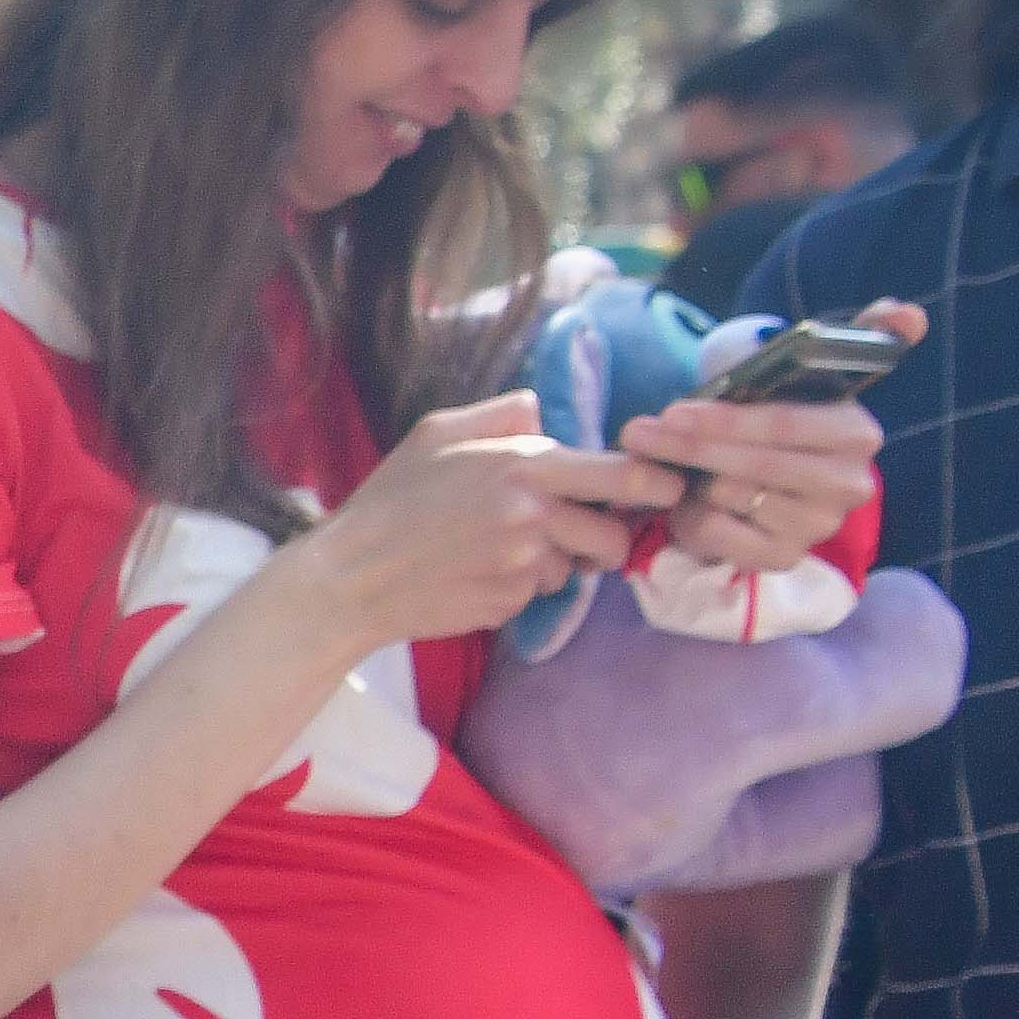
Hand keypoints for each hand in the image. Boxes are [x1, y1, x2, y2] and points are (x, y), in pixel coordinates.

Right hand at [309, 392, 661, 651]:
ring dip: (556, 564)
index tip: (669, 487)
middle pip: (611, 536)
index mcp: (522, 466)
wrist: (348, 579)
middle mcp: (532, 518)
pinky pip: (536, 595)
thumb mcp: (436, 433)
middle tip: (584, 536)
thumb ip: (503, 414)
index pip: (622, 476)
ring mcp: (522, 567)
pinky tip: (476, 576)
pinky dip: (518, 588)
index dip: (657, 483)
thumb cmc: (390, 499)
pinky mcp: (509, 606)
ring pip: (574, 569)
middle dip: (606, 538)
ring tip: (506, 553)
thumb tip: (546, 413)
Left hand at [614, 314, 908, 588]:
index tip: (672, 411)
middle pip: (752, 465)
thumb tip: (908, 314)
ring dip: (690, 479)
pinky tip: (688, 499)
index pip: (782, 425)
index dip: (723, 420)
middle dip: (689, 447)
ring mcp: (817, 526)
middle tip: (638, 432)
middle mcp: (848, 485)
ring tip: (673, 462)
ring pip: (731, 498)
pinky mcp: (784, 558)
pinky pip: (719, 536)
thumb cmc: (779, 417)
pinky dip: (692, 516)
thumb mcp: (814, 372)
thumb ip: (865, 333)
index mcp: (856, 434)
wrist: (769, 475)